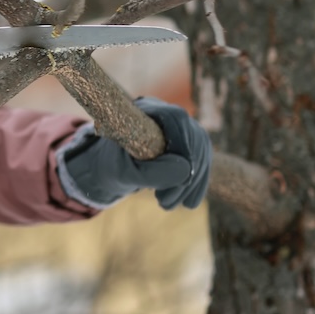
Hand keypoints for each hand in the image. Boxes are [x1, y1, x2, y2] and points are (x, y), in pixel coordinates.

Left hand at [58, 97, 211, 209]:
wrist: (112, 167)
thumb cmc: (112, 165)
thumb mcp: (123, 172)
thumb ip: (151, 172)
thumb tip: (187, 170)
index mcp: (147, 108)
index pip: (177, 119)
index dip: (184, 148)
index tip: (179, 180)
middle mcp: (169, 114)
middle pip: (194, 139)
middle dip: (186, 175)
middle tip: (165, 203)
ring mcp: (183, 129)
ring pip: (201, 153)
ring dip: (190, 184)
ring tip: (167, 205)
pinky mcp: (191, 145)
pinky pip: (202, 163)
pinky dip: (196, 185)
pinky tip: (187, 203)